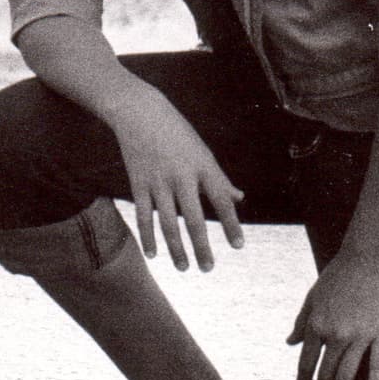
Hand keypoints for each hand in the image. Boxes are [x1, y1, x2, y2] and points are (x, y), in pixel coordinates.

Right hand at [111, 90, 243, 270]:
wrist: (139, 111)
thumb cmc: (176, 131)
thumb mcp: (202, 151)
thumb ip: (220, 178)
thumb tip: (239, 198)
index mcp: (203, 165)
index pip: (221, 200)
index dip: (231, 224)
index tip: (238, 246)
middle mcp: (182, 175)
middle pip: (194, 218)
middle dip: (201, 246)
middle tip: (208, 268)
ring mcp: (158, 181)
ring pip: (168, 222)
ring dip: (177, 248)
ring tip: (184, 268)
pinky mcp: (138, 182)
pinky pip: (144, 215)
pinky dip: (148, 236)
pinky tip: (154, 254)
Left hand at [288, 251, 378, 379]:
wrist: (368, 257)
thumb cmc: (338, 276)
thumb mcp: (313, 297)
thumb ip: (301, 322)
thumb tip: (290, 343)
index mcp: (317, 324)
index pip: (306, 362)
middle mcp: (336, 334)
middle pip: (326, 373)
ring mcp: (360, 335)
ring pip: (347, 374)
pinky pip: (377, 363)